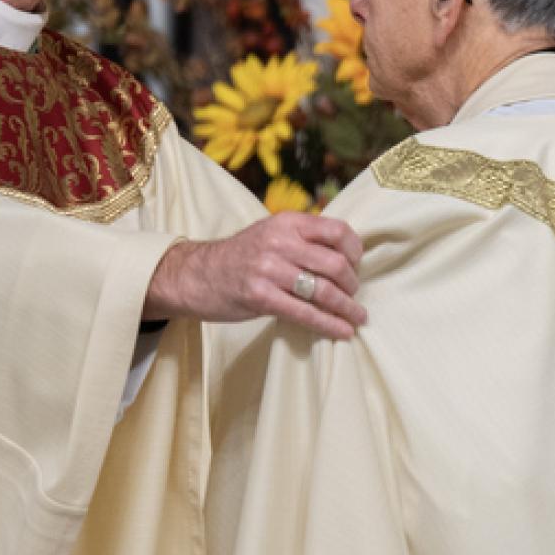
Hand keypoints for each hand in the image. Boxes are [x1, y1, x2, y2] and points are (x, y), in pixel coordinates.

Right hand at [143, 212, 365, 339]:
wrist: (197, 274)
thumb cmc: (240, 257)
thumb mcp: (270, 233)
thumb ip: (302, 238)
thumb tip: (345, 255)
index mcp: (287, 222)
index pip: (337, 230)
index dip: (355, 250)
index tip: (356, 266)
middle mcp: (279, 241)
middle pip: (335, 264)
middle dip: (352, 284)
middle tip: (353, 296)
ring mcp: (269, 269)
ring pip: (323, 291)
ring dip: (347, 308)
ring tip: (357, 318)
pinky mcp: (260, 297)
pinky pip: (305, 313)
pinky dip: (329, 324)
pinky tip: (342, 331)